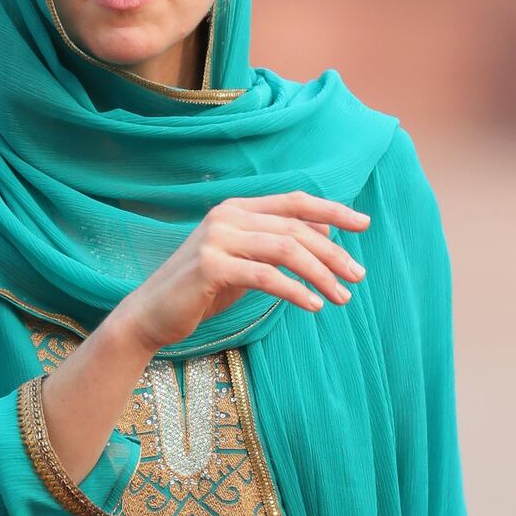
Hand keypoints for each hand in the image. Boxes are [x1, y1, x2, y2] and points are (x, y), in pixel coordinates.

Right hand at [121, 191, 369, 351]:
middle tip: (358, 276)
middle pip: (295, 228)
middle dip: (333, 253)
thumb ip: (276, 244)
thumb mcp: (244, 262)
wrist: (151, 314)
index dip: (332, 209)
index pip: (294, 201)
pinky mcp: (210, 266)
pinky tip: (314, 305)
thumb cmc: (201, 290)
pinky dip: (295, 291)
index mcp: (236, 209)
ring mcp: (216, 239)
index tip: (364, 224)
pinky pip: (266, 276)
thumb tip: (325, 230)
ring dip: (321, 274)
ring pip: (285, 249)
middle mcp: (227, 216)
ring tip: (343, 297)